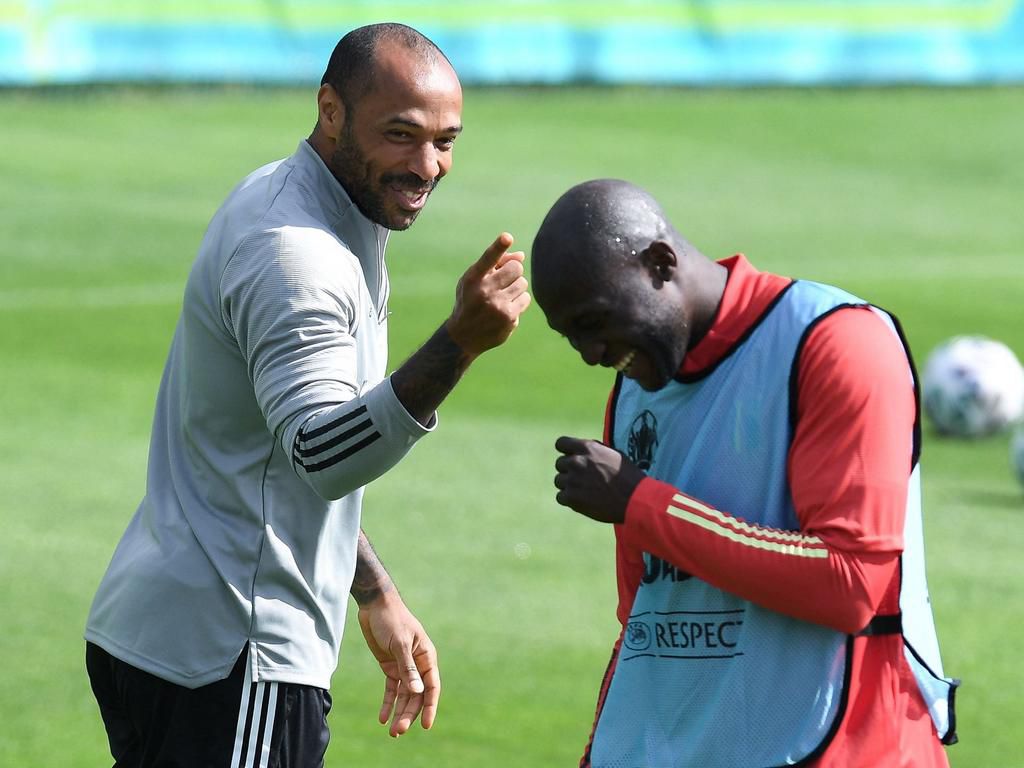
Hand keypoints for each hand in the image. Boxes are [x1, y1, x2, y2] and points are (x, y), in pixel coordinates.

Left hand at [357, 592, 439, 736]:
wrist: (374, 604)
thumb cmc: (391, 619)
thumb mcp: (399, 643)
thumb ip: (407, 667)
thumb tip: (417, 691)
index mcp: (426, 656)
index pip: (431, 686)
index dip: (429, 706)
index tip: (425, 725)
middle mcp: (418, 663)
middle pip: (417, 694)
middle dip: (409, 713)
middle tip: (398, 731)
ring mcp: (404, 665)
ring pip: (405, 694)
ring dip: (399, 712)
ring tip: (392, 731)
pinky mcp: (390, 665)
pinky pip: (392, 688)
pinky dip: (388, 703)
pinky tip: (383, 717)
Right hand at [445, 232, 531, 357]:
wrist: (464, 335)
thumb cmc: (471, 300)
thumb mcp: (474, 281)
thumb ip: (495, 265)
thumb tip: (521, 256)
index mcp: (473, 278)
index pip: (488, 258)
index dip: (498, 246)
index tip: (507, 237)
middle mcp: (484, 291)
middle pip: (516, 268)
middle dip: (513, 271)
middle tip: (504, 280)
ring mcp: (497, 305)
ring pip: (522, 283)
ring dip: (516, 287)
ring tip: (502, 296)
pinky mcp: (509, 317)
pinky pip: (525, 298)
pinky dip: (519, 301)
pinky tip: (506, 308)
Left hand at [553, 436, 645, 522]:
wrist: (635, 499)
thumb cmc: (628, 476)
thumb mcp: (613, 454)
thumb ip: (593, 450)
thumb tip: (580, 449)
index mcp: (587, 448)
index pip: (561, 443)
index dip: (565, 451)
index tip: (571, 457)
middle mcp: (577, 462)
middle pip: (559, 463)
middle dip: (569, 470)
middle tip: (584, 478)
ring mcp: (572, 480)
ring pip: (559, 480)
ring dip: (568, 485)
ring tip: (585, 490)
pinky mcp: (572, 498)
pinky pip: (560, 496)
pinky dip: (569, 499)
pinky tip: (583, 500)